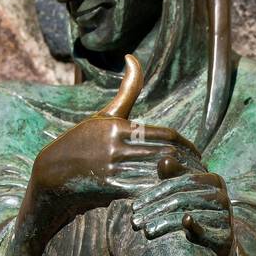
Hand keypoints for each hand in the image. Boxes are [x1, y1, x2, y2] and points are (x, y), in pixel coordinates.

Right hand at [8, 57, 199, 255]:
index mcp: (119, 126)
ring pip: (156, 174)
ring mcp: (112, 167)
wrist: (53, 173)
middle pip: (165, 155)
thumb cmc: (84, 141)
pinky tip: (170, 198)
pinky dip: (159, 194)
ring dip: (177, 182)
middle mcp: (116, 145)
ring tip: (192, 187)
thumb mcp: (105, 115)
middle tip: (201, 173)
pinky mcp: (108, 188)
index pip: (166, 136)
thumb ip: (126, 90)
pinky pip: (143, 191)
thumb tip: (132, 57)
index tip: (198, 155)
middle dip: (187, 165)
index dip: (187, 147)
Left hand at [129, 155, 234, 255]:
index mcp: (212, 180)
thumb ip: (175, 177)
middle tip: (135, 221)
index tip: (135, 206)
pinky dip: (192, 227)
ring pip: (187, 214)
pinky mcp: (224, 235)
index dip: (155, 194)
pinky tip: (181, 224)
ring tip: (145, 231)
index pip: (178, 183)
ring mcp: (224, 215)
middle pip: (180, 199)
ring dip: (163, 223)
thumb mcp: (187, 193)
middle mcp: (220, 195)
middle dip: (154, 210)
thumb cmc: (199, 211)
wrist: (222, 240)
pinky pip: (205, 230)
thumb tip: (163, 160)